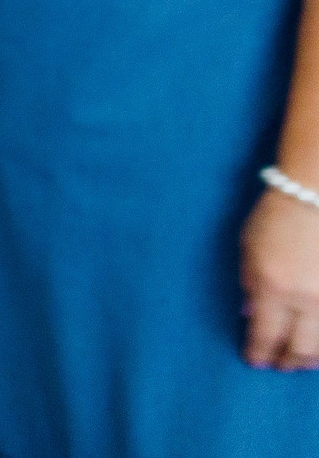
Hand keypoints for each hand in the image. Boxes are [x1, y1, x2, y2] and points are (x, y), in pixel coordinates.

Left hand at [243, 186, 318, 368]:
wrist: (315, 196)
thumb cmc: (276, 216)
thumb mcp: (249, 248)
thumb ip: (250, 284)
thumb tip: (251, 315)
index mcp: (273, 287)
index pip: (265, 334)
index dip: (260, 352)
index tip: (256, 362)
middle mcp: (305, 299)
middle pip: (299, 347)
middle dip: (287, 362)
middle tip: (280, 367)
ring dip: (313, 359)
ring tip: (304, 363)